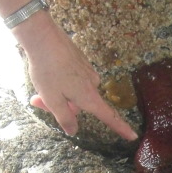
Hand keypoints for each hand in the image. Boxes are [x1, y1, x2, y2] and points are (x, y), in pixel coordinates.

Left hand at [19, 19, 137, 139]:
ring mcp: (88, 71)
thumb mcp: (52, 99)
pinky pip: (73, 78)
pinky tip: (47, 71)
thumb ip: (64, 118)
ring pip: (75, 91)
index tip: (133, 136)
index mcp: (88, 97)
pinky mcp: (81, 61)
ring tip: (40, 85)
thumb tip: (74, 131)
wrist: (44, 37)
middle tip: (38, 100)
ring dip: (59, 92)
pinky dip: (60, 80)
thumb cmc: (48, 70)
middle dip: (62, 105)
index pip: (109, 117)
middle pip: (81, 105)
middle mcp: (93, 85)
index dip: (121, 128)